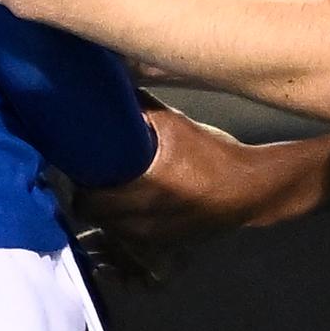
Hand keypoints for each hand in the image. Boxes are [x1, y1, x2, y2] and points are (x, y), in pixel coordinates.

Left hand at [79, 106, 278, 281]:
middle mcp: (141, 222)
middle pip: (92, 216)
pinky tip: (133, 205)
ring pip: (108, 229)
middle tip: (94, 174)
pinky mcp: (161, 246)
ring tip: (113, 189)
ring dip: (105, 212)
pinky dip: (124, 223)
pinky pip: (128, 239)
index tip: (81, 164)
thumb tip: (108, 85)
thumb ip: (139, 109)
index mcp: (141, 192)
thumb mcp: (175, 124)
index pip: (87, 200)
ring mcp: (150, 238)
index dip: (79, 181)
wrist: (249, 190)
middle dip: (89, 196)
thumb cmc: (212, 156)